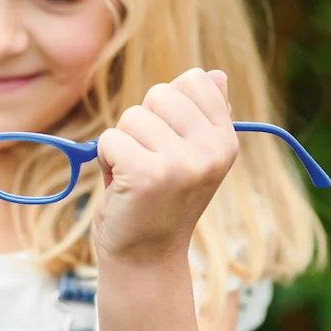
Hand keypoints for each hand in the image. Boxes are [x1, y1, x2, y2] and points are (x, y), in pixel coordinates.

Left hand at [92, 68, 237, 267]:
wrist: (144, 256)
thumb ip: (201, 113)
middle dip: (141, 123)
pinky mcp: (147, 175)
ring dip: (122, 143)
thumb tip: (214, 74)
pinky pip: (109, 138)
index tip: (167, 139)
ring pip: (131, 116)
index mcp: (226, 140)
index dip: (166, 105)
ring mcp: (182, 164)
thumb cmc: (160, 199)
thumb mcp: (190, 154)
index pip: (193, 80)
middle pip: (159, 94)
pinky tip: (119, 184)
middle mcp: (211, 151)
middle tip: (146, 160)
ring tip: (133, 174)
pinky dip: (105, 158)